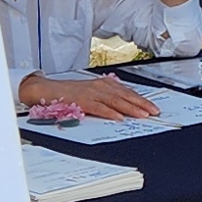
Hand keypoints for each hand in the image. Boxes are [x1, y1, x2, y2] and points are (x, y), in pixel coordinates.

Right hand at [20, 72, 158, 118]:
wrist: (47, 89)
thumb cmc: (69, 93)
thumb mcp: (91, 93)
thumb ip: (106, 98)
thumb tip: (122, 108)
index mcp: (103, 84)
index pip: (127, 92)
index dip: (141, 100)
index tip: (153, 107)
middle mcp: (100, 86)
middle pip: (125, 95)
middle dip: (141, 104)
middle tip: (154, 112)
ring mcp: (91, 92)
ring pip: (115, 101)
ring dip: (130, 108)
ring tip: (143, 115)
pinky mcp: (82, 100)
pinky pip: (99, 107)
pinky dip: (110, 112)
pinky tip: (119, 117)